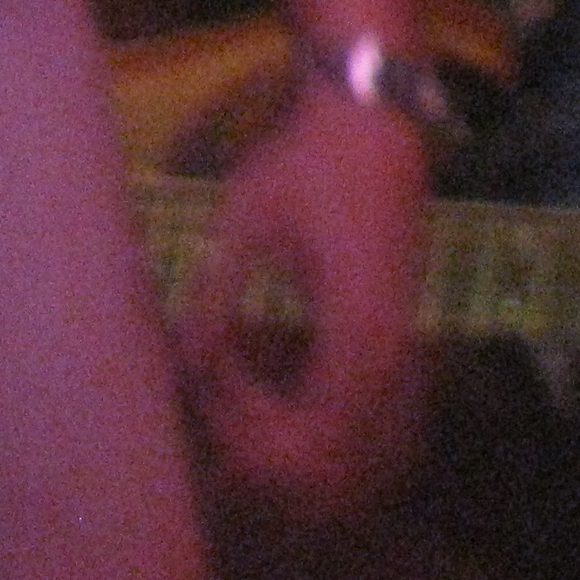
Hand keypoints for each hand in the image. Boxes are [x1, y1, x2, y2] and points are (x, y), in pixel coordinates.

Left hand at [178, 73, 426, 515]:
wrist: (370, 117)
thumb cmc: (305, 162)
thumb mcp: (243, 223)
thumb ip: (213, 300)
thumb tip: (177, 361)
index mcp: (358, 340)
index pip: (307, 444)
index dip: (246, 438)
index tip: (202, 381)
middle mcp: (391, 361)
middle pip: (330, 461)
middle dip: (260, 444)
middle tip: (208, 383)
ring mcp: (402, 355)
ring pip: (350, 446)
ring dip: (286, 433)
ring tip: (228, 380)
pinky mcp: (397, 341)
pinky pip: (362, 415)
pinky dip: (313, 416)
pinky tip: (261, 375)